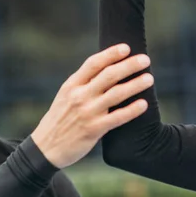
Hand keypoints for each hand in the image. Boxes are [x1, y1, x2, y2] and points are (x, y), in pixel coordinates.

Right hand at [31, 44, 152, 167]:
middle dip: (129, 65)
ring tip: (149, 79)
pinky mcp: (94, 130)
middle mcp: (79, 96)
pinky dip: (132, 110)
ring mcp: (87, 113)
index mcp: (72, 85)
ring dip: (136, 84)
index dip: (111, 53)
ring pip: (117, 94)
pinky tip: (144, 104)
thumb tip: (106, 70)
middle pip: (109, 75)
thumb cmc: (59, 120)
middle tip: (146, 60)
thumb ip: (82, 84)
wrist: (45, 148)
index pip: (93, 63)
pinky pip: (118, 117)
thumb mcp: (65, 97)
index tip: (126, 47)